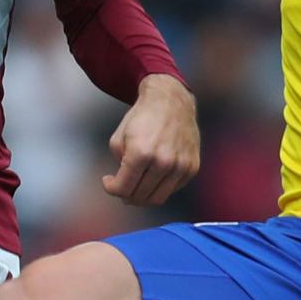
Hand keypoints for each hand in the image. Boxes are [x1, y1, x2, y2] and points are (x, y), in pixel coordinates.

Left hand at [102, 75, 199, 205]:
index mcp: (141, 153)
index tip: (108, 182)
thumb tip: (123, 186)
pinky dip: (160, 187)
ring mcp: (180, 166)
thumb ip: (118, 165)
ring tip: (135, 186)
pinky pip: (172, 189)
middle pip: (140, 196)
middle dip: (126, 194)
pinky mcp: (192, 167)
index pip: (123, 188)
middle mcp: (163, 162)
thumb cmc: (142, 119)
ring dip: (143, 196)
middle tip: (122, 187)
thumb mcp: (118, 138)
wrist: (171, 101)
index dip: (111, 188)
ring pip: (157, 198)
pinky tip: (153, 176)